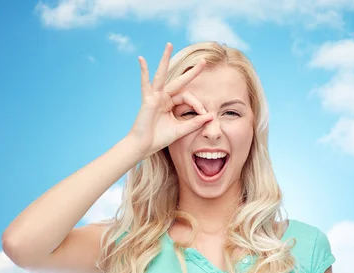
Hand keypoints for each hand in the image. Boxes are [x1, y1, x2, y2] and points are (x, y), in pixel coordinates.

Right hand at [126, 42, 212, 157]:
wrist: (143, 147)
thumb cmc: (159, 139)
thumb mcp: (181, 130)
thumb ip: (195, 122)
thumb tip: (212, 116)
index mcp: (170, 103)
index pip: (187, 96)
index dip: (197, 104)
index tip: (204, 114)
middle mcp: (163, 97)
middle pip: (179, 81)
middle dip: (192, 72)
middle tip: (204, 61)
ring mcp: (154, 96)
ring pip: (162, 74)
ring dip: (165, 59)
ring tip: (169, 45)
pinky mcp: (147, 99)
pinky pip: (145, 83)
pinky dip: (143, 71)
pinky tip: (141, 59)